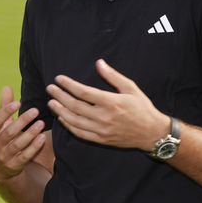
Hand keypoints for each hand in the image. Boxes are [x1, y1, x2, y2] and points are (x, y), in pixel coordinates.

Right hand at [0, 86, 45, 181]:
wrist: (0, 167)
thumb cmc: (3, 138)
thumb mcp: (1, 124)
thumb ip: (4, 106)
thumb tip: (6, 87)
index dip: (6, 112)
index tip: (18, 103)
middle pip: (9, 132)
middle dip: (22, 121)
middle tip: (35, 111)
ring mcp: (5, 156)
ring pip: (17, 144)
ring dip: (30, 134)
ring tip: (41, 123)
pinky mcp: (15, 165)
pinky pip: (25, 156)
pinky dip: (33, 147)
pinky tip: (42, 137)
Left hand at [46, 59, 169, 150]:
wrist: (152, 133)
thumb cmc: (142, 108)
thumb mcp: (131, 87)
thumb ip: (113, 76)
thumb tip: (99, 63)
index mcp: (111, 102)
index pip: (83, 92)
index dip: (68, 85)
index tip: (59, 79)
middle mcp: (104, 117)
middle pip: (75, 106)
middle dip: (60, 96)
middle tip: (50, 88)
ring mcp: (101, 130)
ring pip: (74, 121)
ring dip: (60, 111)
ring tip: (51, 102)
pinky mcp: (101, 139)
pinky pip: (80, 133)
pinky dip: (68, 125)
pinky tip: (62, 118)